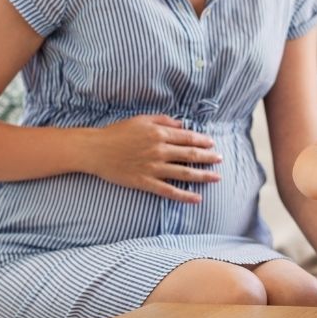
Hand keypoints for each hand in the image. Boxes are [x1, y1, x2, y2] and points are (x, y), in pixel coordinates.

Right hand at [85, 114, 221, 202]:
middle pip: (190, 155)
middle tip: (220, 159)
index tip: (212, 144)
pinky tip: (197, 198)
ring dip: (203, 175)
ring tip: (216, 177)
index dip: (202, 141)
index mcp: (159, 133)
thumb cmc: (117, 132)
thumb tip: (181, 124)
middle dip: (208, 157)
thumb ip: (163, 120)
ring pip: (184, 173)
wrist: (96, 149)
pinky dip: (184, 195)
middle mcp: (159, 150)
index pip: (187, 137)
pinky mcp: (145, 182)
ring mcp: (153, 167)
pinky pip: (169, 190)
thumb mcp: (142, 119)